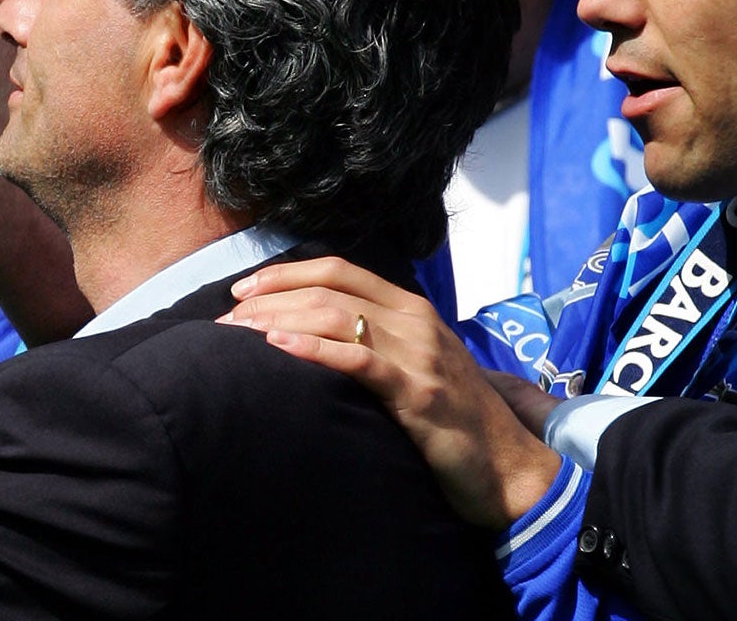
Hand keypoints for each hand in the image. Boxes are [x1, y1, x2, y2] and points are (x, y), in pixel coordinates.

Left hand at [222, 257, 560, 528]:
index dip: (284, 273)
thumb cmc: (453, 419)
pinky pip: (360, 361)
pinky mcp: (420, 394)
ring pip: (336, 316)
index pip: (337, 269)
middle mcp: (414, 321)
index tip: (240, 291)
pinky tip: (279, 348)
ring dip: (277, 321)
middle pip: (327, 290)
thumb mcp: (414, 364)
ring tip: (237, 335)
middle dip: (268, 300)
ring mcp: (419, 355)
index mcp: (409, 308)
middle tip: (225, 322)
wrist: (511, 468)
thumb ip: (374, 340)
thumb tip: (308, 332)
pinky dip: (314, 349)